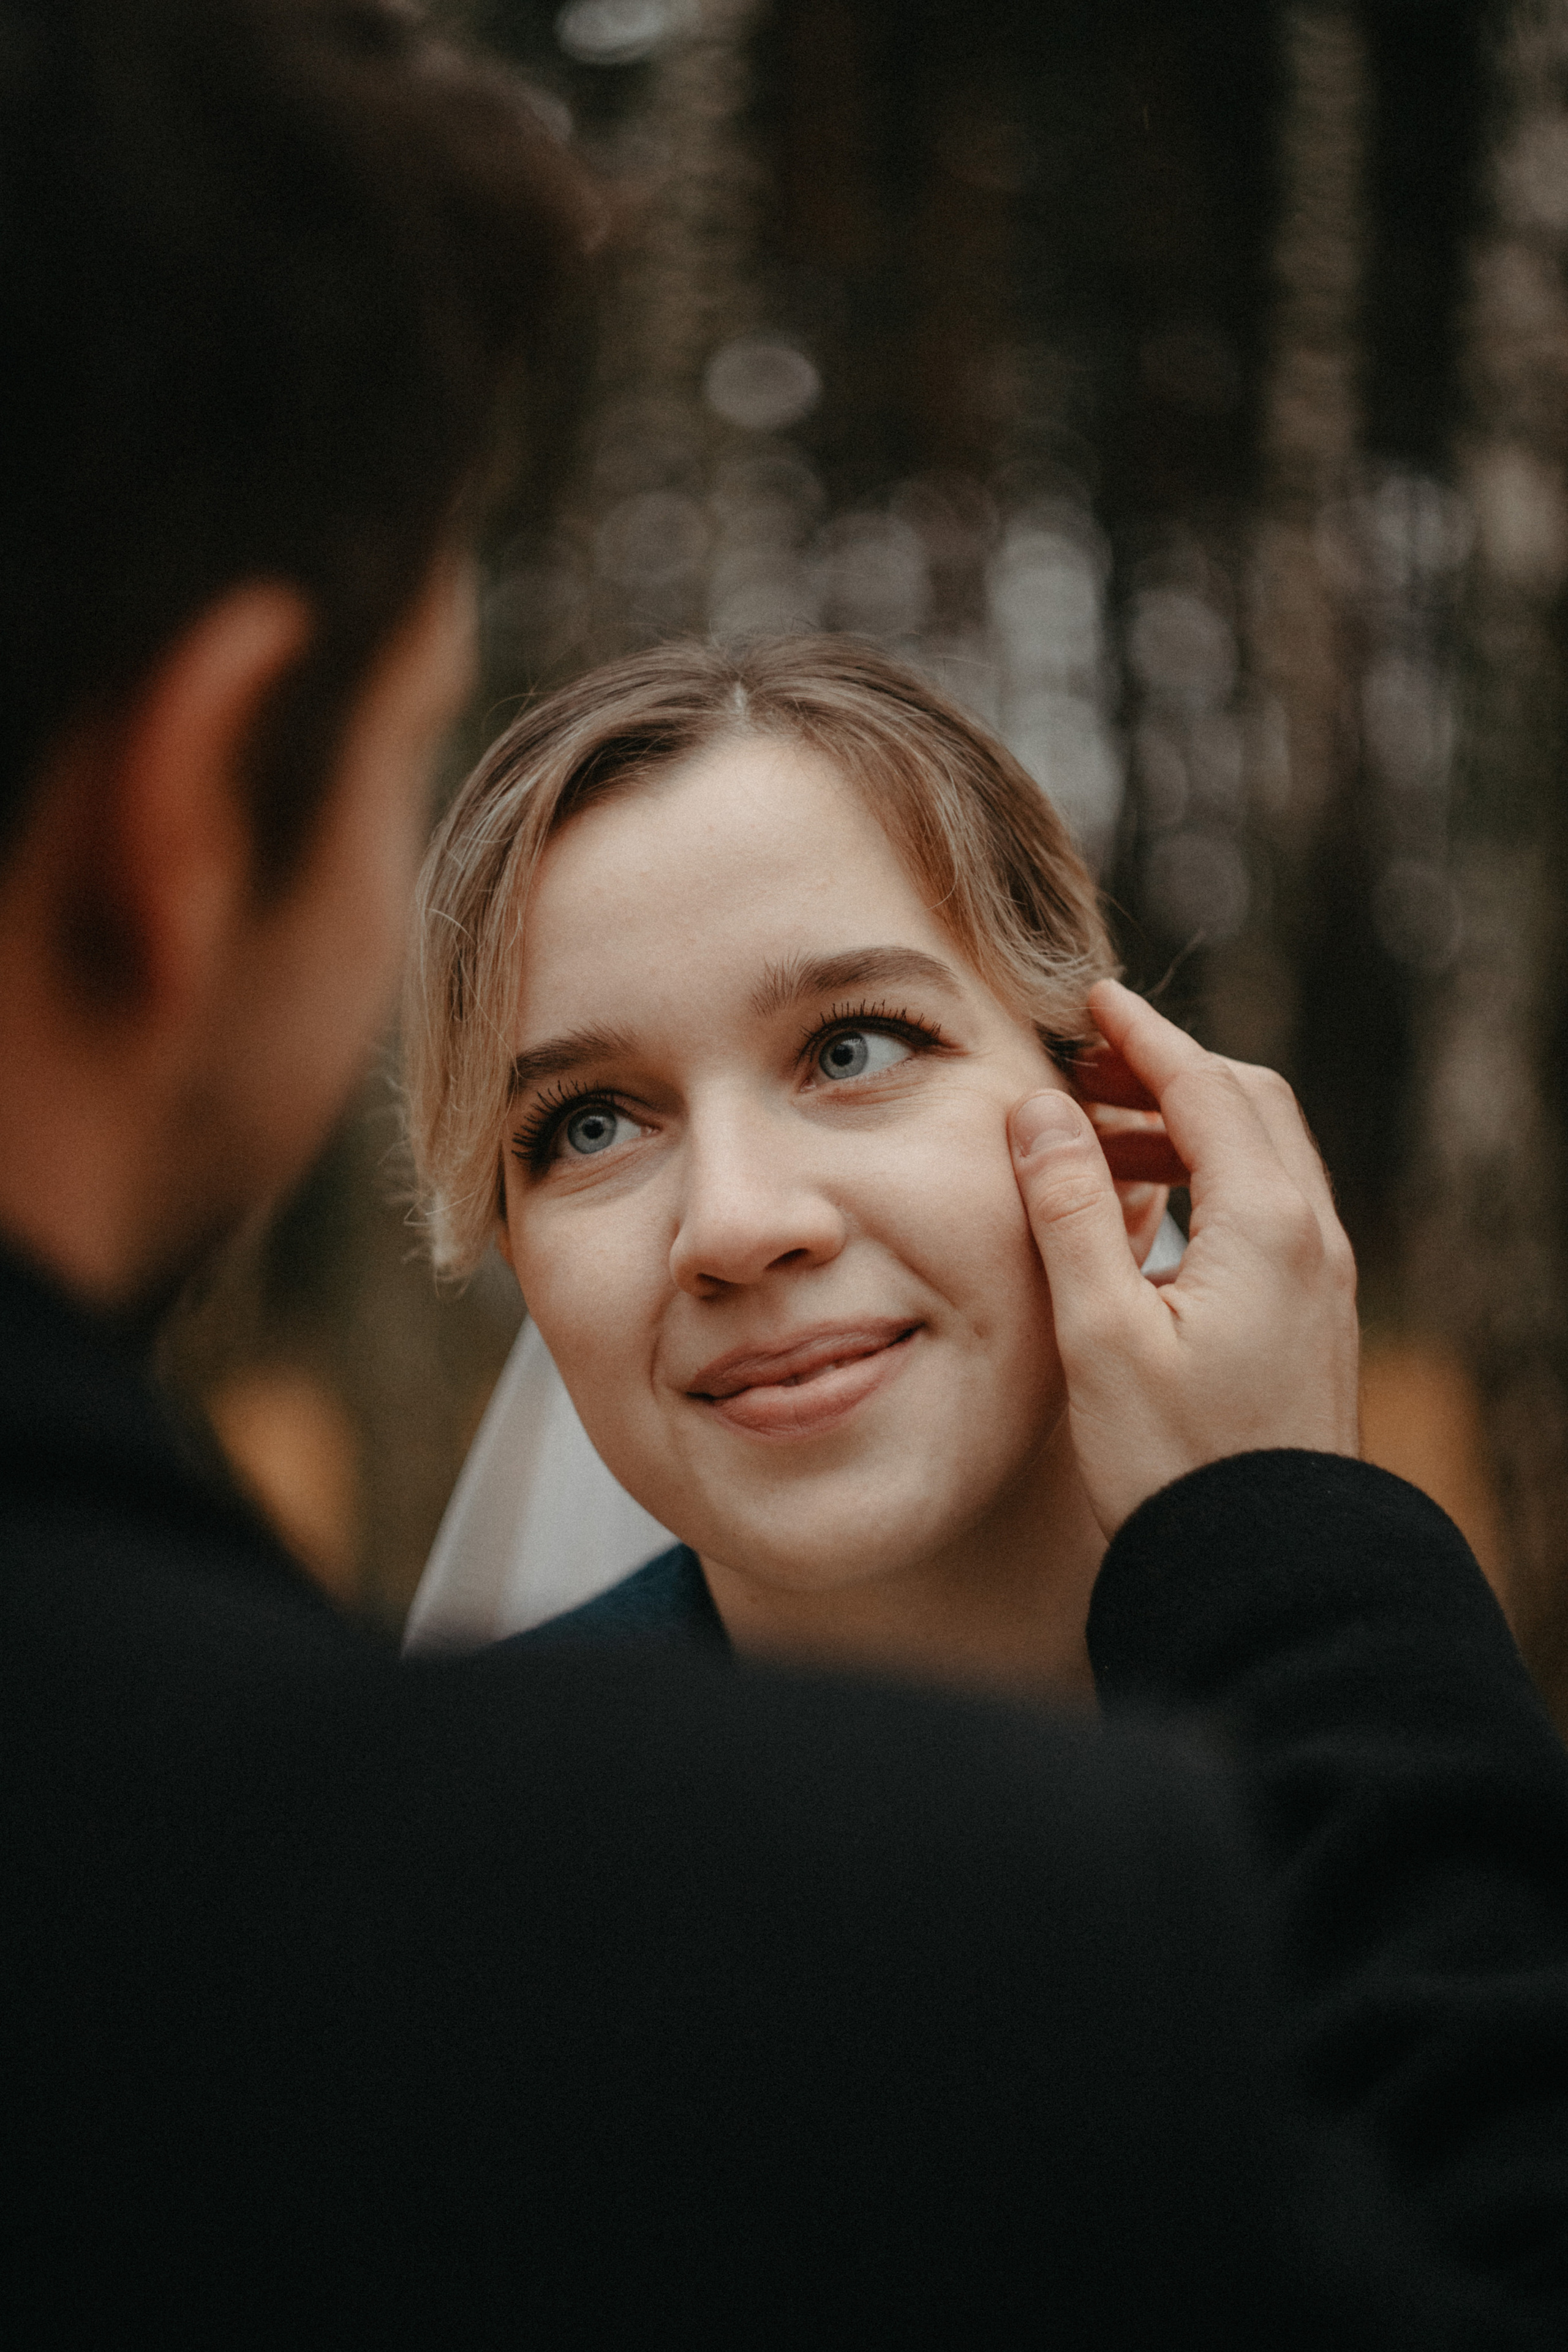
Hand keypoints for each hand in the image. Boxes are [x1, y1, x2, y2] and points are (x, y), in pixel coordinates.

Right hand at [1011, 979, 1359, 1536]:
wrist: (1266, 1569)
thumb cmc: (1176, 1463)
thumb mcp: (1102, 1333)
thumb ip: (1071, 1212)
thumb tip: (1039, 1111)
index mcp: (1265, 1224)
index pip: (1207, 1087)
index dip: (1145, 1035)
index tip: (1094, 998)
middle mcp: (1311, 1237)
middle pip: (1251, 1104)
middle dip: (1169, 1071)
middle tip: (1085, 1069)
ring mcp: (1324, 1278)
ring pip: (1264, 1155)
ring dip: (1187, 1126)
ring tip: (1099, 1139)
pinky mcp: (1315, 1316)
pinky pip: (1269, 1207)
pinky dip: (1210, 1178)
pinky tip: (1149, 1215)